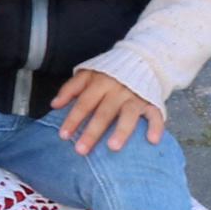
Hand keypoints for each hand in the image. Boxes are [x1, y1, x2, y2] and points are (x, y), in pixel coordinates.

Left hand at [49, 67, 166, 156]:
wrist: (142, 59)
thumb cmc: (110, 72)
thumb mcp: (88, 73)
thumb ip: (71, 88)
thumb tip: (54, 104)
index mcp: (100, 82)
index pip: (84, 102)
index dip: (73, 119)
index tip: (63, 135)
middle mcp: (118, 89)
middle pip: (103, 112)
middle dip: (92, 132)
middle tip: (81, 150)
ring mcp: (136, 96)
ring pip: (128, 114)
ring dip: (121, 130)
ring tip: (113, 147)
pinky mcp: (152, 102)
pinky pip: (155, 115)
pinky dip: (156, 127)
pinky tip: (152, 140)